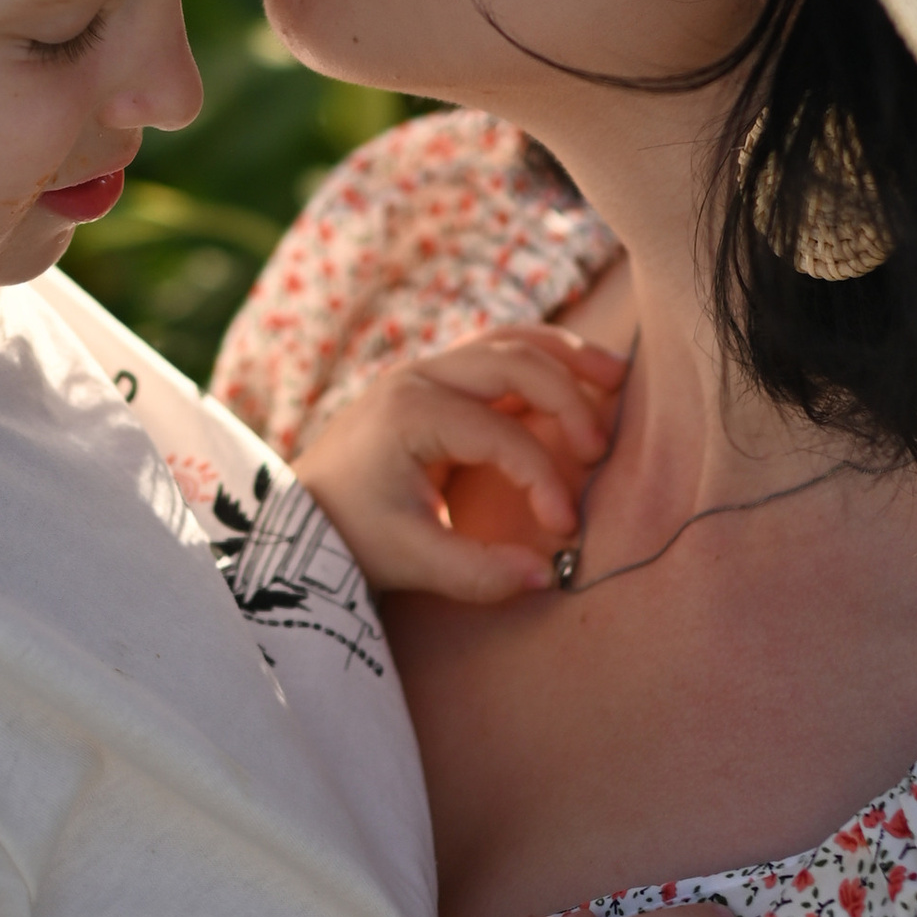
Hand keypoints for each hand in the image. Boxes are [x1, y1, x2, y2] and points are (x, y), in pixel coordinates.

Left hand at [290, 325, 627, 600]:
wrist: (298, 511)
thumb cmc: (349, 533)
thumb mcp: (408, 560)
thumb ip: (477, 573)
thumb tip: (548, 575)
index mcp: (410, 413)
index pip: (501, 434)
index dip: (544, 478)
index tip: (566, 527)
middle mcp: (419, 376)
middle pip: (512, 361)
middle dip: (568, 395)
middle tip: (605, 446)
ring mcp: (427, 371)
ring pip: (509, 342)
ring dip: (564, 356)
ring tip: (617, 378)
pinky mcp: (437, 381)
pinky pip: (499, 354)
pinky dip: (542, 360)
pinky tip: (579, 380)